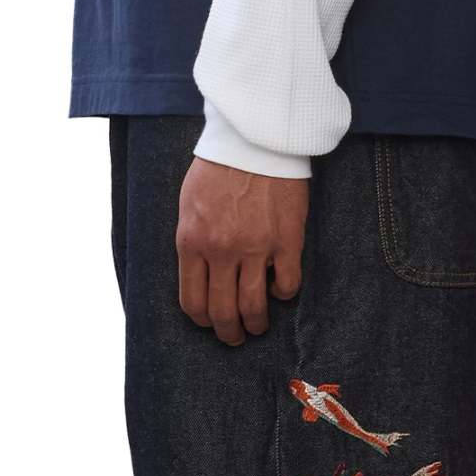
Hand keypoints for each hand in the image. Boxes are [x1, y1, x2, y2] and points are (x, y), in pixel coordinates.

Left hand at [176, 158, 307, 345]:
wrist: (255, 138)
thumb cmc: (220, 168)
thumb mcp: (189, 205)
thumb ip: (193, 242)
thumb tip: (200, 276)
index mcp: (192, 242)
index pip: (193, 301)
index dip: (202, 320)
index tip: (210, 322)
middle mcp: (221, 250)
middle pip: (223, 313)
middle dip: (229, 333)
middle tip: (236, 337)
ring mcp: (255, 248)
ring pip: (254, 308)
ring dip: (256, 324)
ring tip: (259, 326)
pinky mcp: (286, 242)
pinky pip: (287, 286)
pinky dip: (283, 294)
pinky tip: (280, 287)